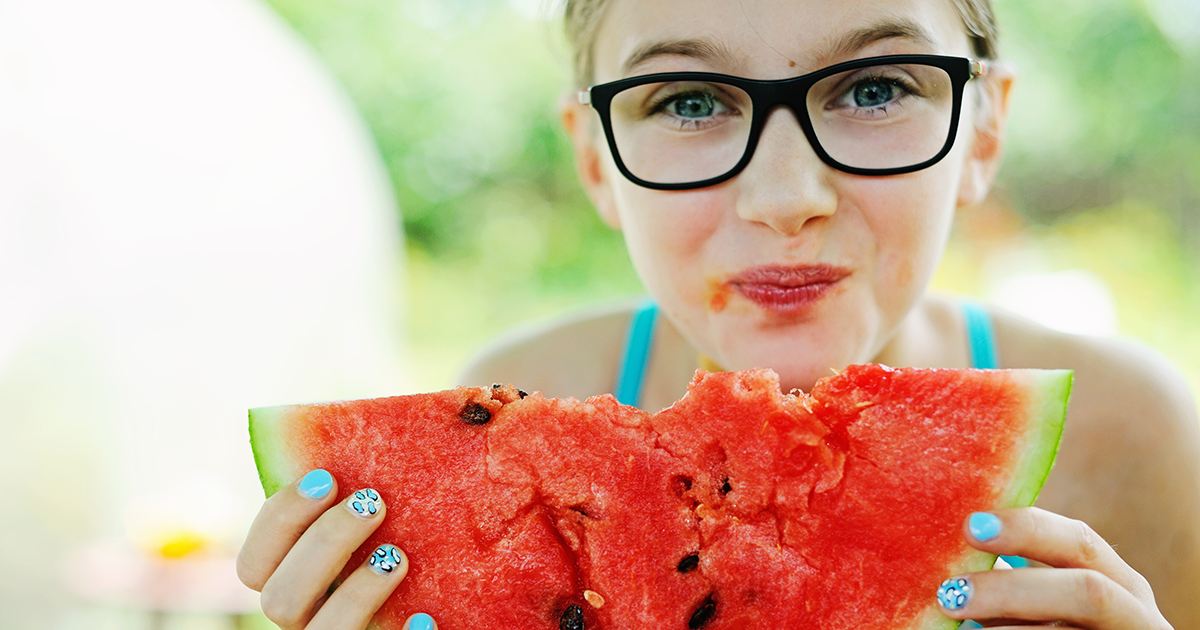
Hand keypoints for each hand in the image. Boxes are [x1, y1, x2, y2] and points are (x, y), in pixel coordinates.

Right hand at [236, 469, 436, 629]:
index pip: (252, 565)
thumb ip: (364, 490)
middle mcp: (304, 620)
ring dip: (356, 592)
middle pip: (278, 599)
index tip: (325, 478)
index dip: (279, 519)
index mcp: (290, 583)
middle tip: (373, 504)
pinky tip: (425, 619)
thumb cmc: (403, 548)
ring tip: (397, 556)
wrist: (444, 608)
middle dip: (323, 544)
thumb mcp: (377, 520)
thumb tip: (413, 423)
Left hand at [936, 507, 1171, 628]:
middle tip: (951, 594)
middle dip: (1013, 591)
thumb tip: (944, 552)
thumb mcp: (1047, 605)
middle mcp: (1135, 614)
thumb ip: (1011, 581)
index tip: (970, 527)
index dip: (1027, 530)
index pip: (1079, 542)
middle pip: (1084, 591)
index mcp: (1118, 582)